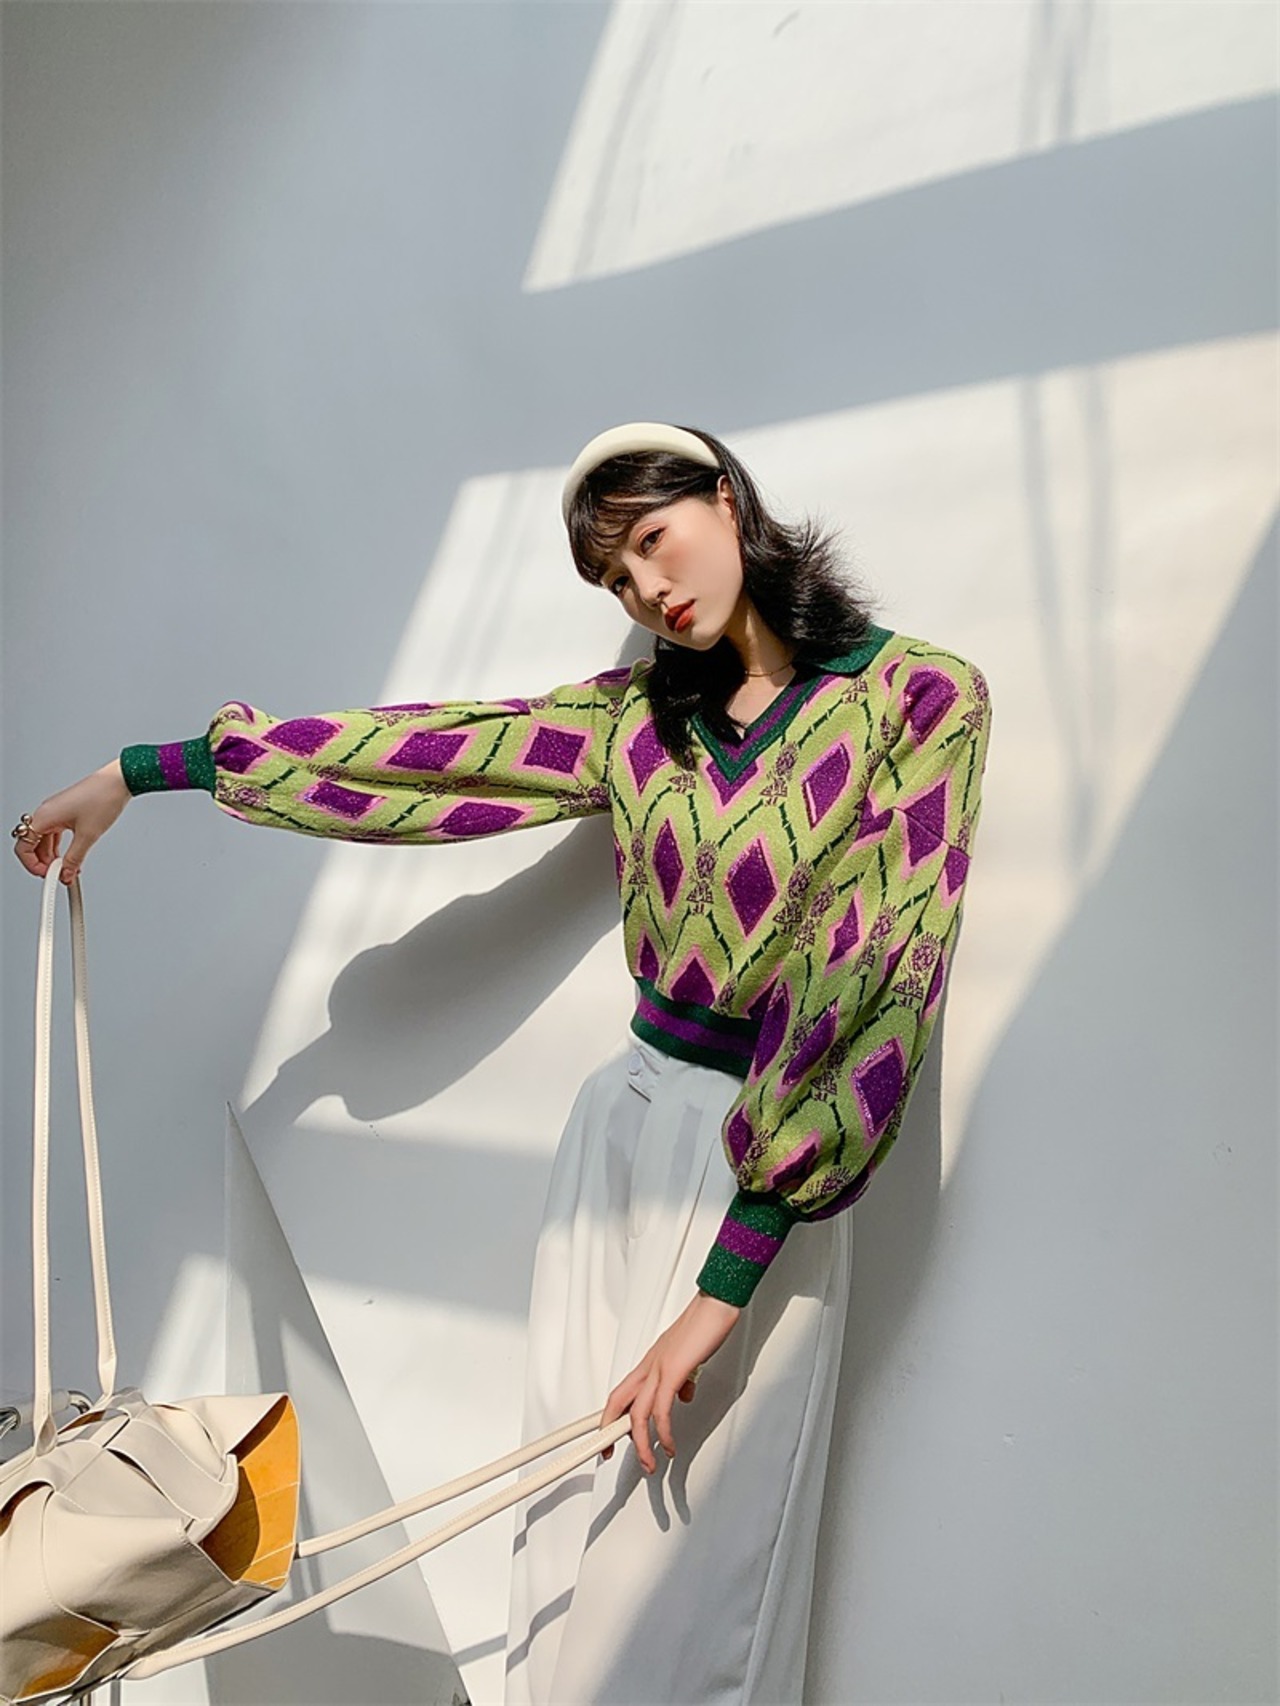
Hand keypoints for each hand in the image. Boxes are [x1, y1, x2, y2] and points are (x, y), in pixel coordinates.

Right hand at [12, 760, 132, 882]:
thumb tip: (66, 873)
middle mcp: (46, 812)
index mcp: (44, 816)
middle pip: (33, 844)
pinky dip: (60, 846)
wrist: (119, 781)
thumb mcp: (88, 835)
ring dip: (53, 856)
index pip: (23, 847)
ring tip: (67, 868)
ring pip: (45, 840)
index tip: (45, 875)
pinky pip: (55, 833)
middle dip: (44, 862)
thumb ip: (74, 858)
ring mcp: (55, 811)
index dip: (31, 865)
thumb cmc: (103, 798)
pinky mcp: (66, 810)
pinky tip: (71, 856)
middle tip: (58, 874)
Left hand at [599, 1290, 740, 1473]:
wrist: (715, 1303)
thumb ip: (682, 1377)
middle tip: (607, 1453)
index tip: (608, 1437)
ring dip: (641, 1444)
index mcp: (650, 1363)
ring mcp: (658, 1368)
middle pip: (616, 1402)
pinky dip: (664, 1432)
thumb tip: (683, 1394)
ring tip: (650, 1463)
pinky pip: (661, 1409)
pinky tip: (669, 1444)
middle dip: (608, 1431)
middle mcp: (648, 1366)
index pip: (621, 1392)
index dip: (610, 1416)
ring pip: (637, 1413)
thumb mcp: (689, 1358)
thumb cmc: (704, 1325)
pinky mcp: (673, 1371)